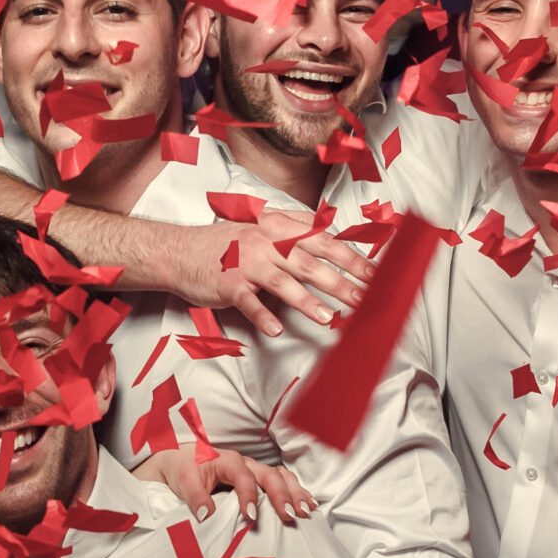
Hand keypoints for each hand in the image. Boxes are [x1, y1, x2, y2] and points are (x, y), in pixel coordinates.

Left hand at [134, 445, 315, 524]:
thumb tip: (207, 515)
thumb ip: (196, 498)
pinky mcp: (259, 478)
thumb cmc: (186, 469)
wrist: (183, 460)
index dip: (249, 496)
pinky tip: (308, 505)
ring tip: (306, 511)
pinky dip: (296, 492)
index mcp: (228, 461)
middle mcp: (246, 463)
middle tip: (290, 516)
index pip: (243, 477)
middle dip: (282, 495)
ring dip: (295, 493)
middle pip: (269, 475)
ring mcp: (255, 470)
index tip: (251, 516)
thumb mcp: (185, 482)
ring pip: (281, 476)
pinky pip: (283, 481)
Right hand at [183, 217, 369, 337]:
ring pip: (283, 282)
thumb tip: (332, 233)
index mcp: (279, 228)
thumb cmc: (227, 244)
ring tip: (328, 318)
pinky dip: (262, 316)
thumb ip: (296, 229)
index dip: (351, 257)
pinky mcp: (228, 284)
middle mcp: (266, 242)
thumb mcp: (263, 227)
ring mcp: (246, 263)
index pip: (323, 241)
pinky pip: (248, 302)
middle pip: (310, 262)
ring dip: (307, 301)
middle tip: (364, 300)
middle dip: (341, 282)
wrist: (181, 251)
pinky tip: (275, 330)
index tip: (375, 274)